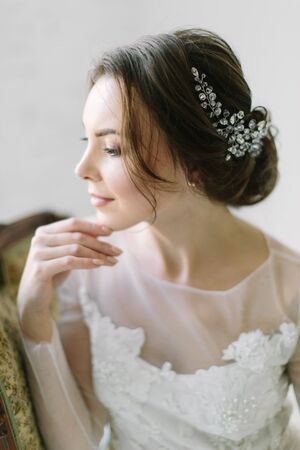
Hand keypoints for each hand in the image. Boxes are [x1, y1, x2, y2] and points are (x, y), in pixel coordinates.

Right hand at [17, 217, 122, 340]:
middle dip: (100, 244)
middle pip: (77, 236)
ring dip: (98, 255)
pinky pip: (70, 262)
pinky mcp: (41, 269)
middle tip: (118, 251)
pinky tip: (100, 265)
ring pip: (76, 249)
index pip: (73, 223)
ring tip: (113, 261)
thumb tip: (102, 232)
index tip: (111, 232)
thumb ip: (78, 243)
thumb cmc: (53, 274)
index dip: (93, 226)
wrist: (33, 299)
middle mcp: (39, 239)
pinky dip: (87, 263)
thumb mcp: (66, 255)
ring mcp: (38, 254)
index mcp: (44, 231)